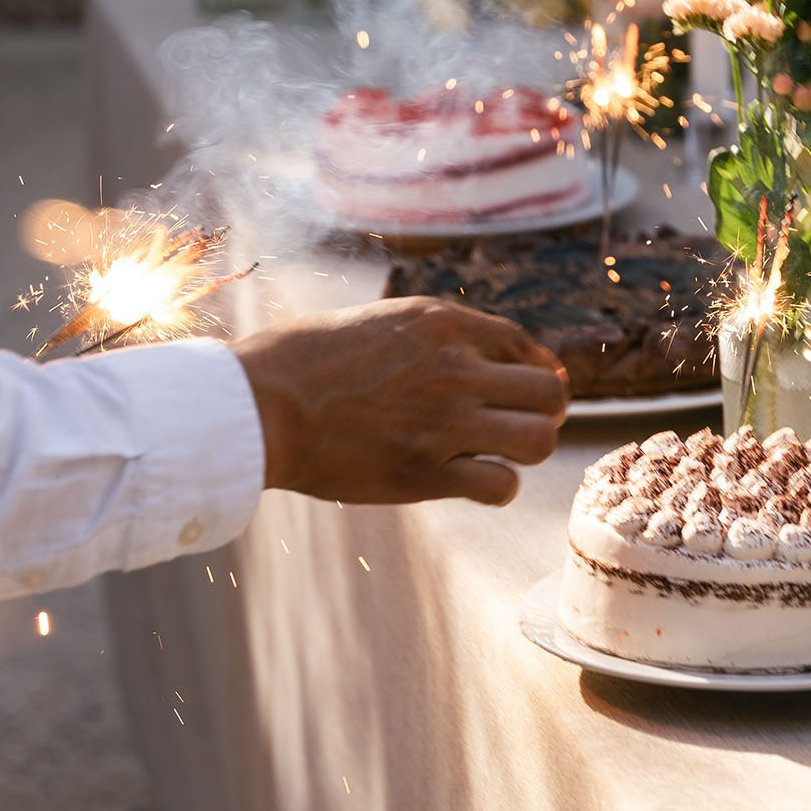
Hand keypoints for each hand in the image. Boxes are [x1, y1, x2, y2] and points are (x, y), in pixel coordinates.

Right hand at [236, 295, 567, 505]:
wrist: (259, 404)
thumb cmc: (298, 361)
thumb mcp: (373, 321)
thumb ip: (423, 336)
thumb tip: (453, 351)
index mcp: (441, 323)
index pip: (524, 344)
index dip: (533, 371)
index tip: (522, 390)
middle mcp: (456, 367)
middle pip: (551, 392)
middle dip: (541, 412)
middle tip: (514, 426)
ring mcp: (447, 421)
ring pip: (539, 440)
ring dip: (523, 451)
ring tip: (494, 455)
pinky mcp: (428, 473)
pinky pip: (502, 486)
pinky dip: (494, 488)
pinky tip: (469, 482)